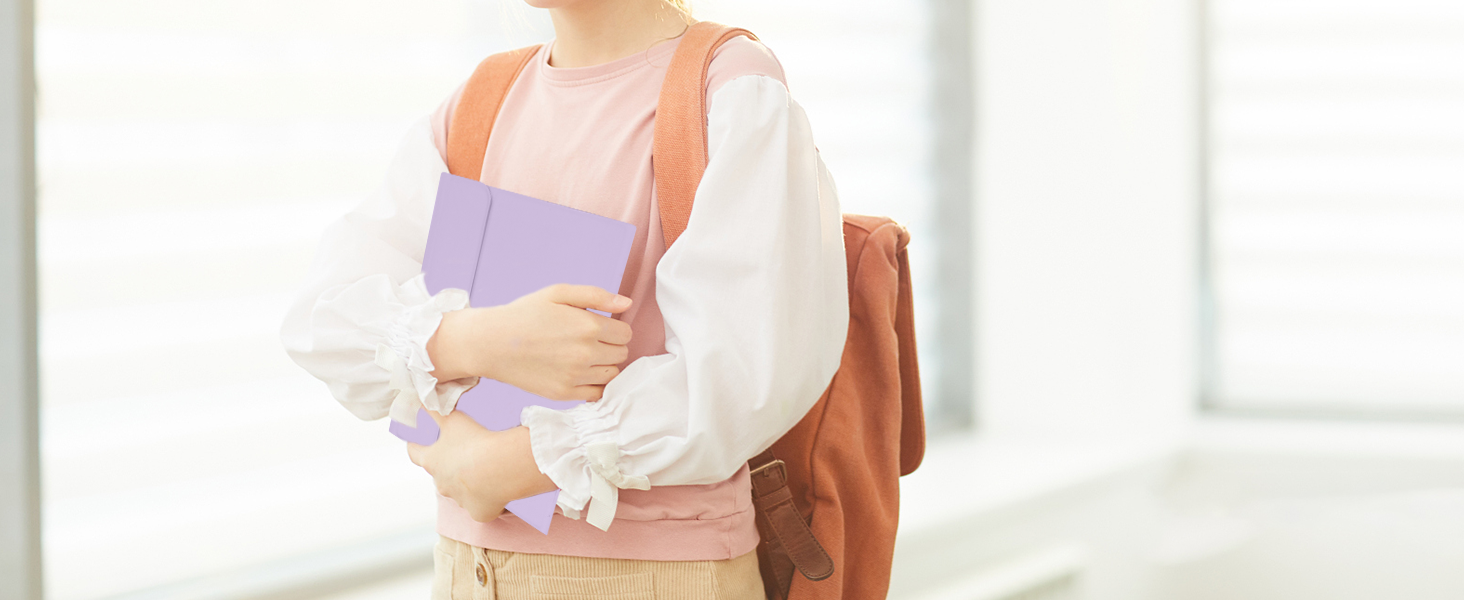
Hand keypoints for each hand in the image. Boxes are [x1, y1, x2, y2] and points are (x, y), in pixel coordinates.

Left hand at [406, 409, 556, 522]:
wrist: (498, 470)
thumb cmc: (473, 443)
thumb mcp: (452, 420)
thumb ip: (433, 409)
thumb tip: (417, 396)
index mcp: (433, 462)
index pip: (415, 454)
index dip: (414, 447)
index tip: (413, 443)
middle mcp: (442, 484)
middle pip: (440, 476)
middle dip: (447, 468)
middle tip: (462, 456)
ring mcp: (460, 501)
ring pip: (461, 493)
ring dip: (468, 484)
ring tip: (486, 472)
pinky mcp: (479, 512)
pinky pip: (481, 508)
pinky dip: (487, 501)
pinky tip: (498, 492)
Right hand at [427, 284, 632, 400]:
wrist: (491, 342)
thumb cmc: (524, 314)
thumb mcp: (558, 293)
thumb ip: (596, 295)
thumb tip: (626, 304)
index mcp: (588, 326)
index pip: (625, 333)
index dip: (614, 329)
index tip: (600, 328)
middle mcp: (586, 353)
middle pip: (622, 354)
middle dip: (611, 346)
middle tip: (589, 341)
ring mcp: (576, 376)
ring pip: (613, 375)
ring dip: (605, 366)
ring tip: (584, 357)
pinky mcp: (564, 393)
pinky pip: (597, 394)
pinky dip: (594, 385)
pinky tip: (581, 374)